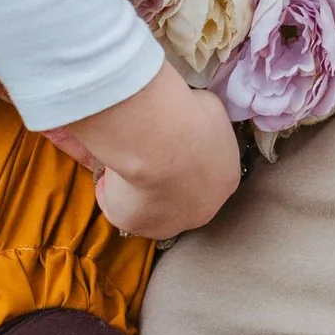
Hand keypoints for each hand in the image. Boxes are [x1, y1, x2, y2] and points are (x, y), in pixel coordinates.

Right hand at [51, 59, 242, 240]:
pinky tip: (108, 172)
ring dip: (136, 188)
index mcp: (226, 179)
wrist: (160, 140)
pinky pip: (120, 208)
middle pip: (180, 195)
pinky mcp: (137, 226)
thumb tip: (193, 117)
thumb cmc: (187, 117)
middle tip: (141, 153)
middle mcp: (204, 209)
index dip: (184, 157)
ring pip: (149, 206)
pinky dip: (110, 191)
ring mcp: (171, 224)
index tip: (166, 143)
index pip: (207, 172)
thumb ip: (203, 121)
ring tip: (121, 162)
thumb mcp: (208, 108)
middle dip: (162, 178)